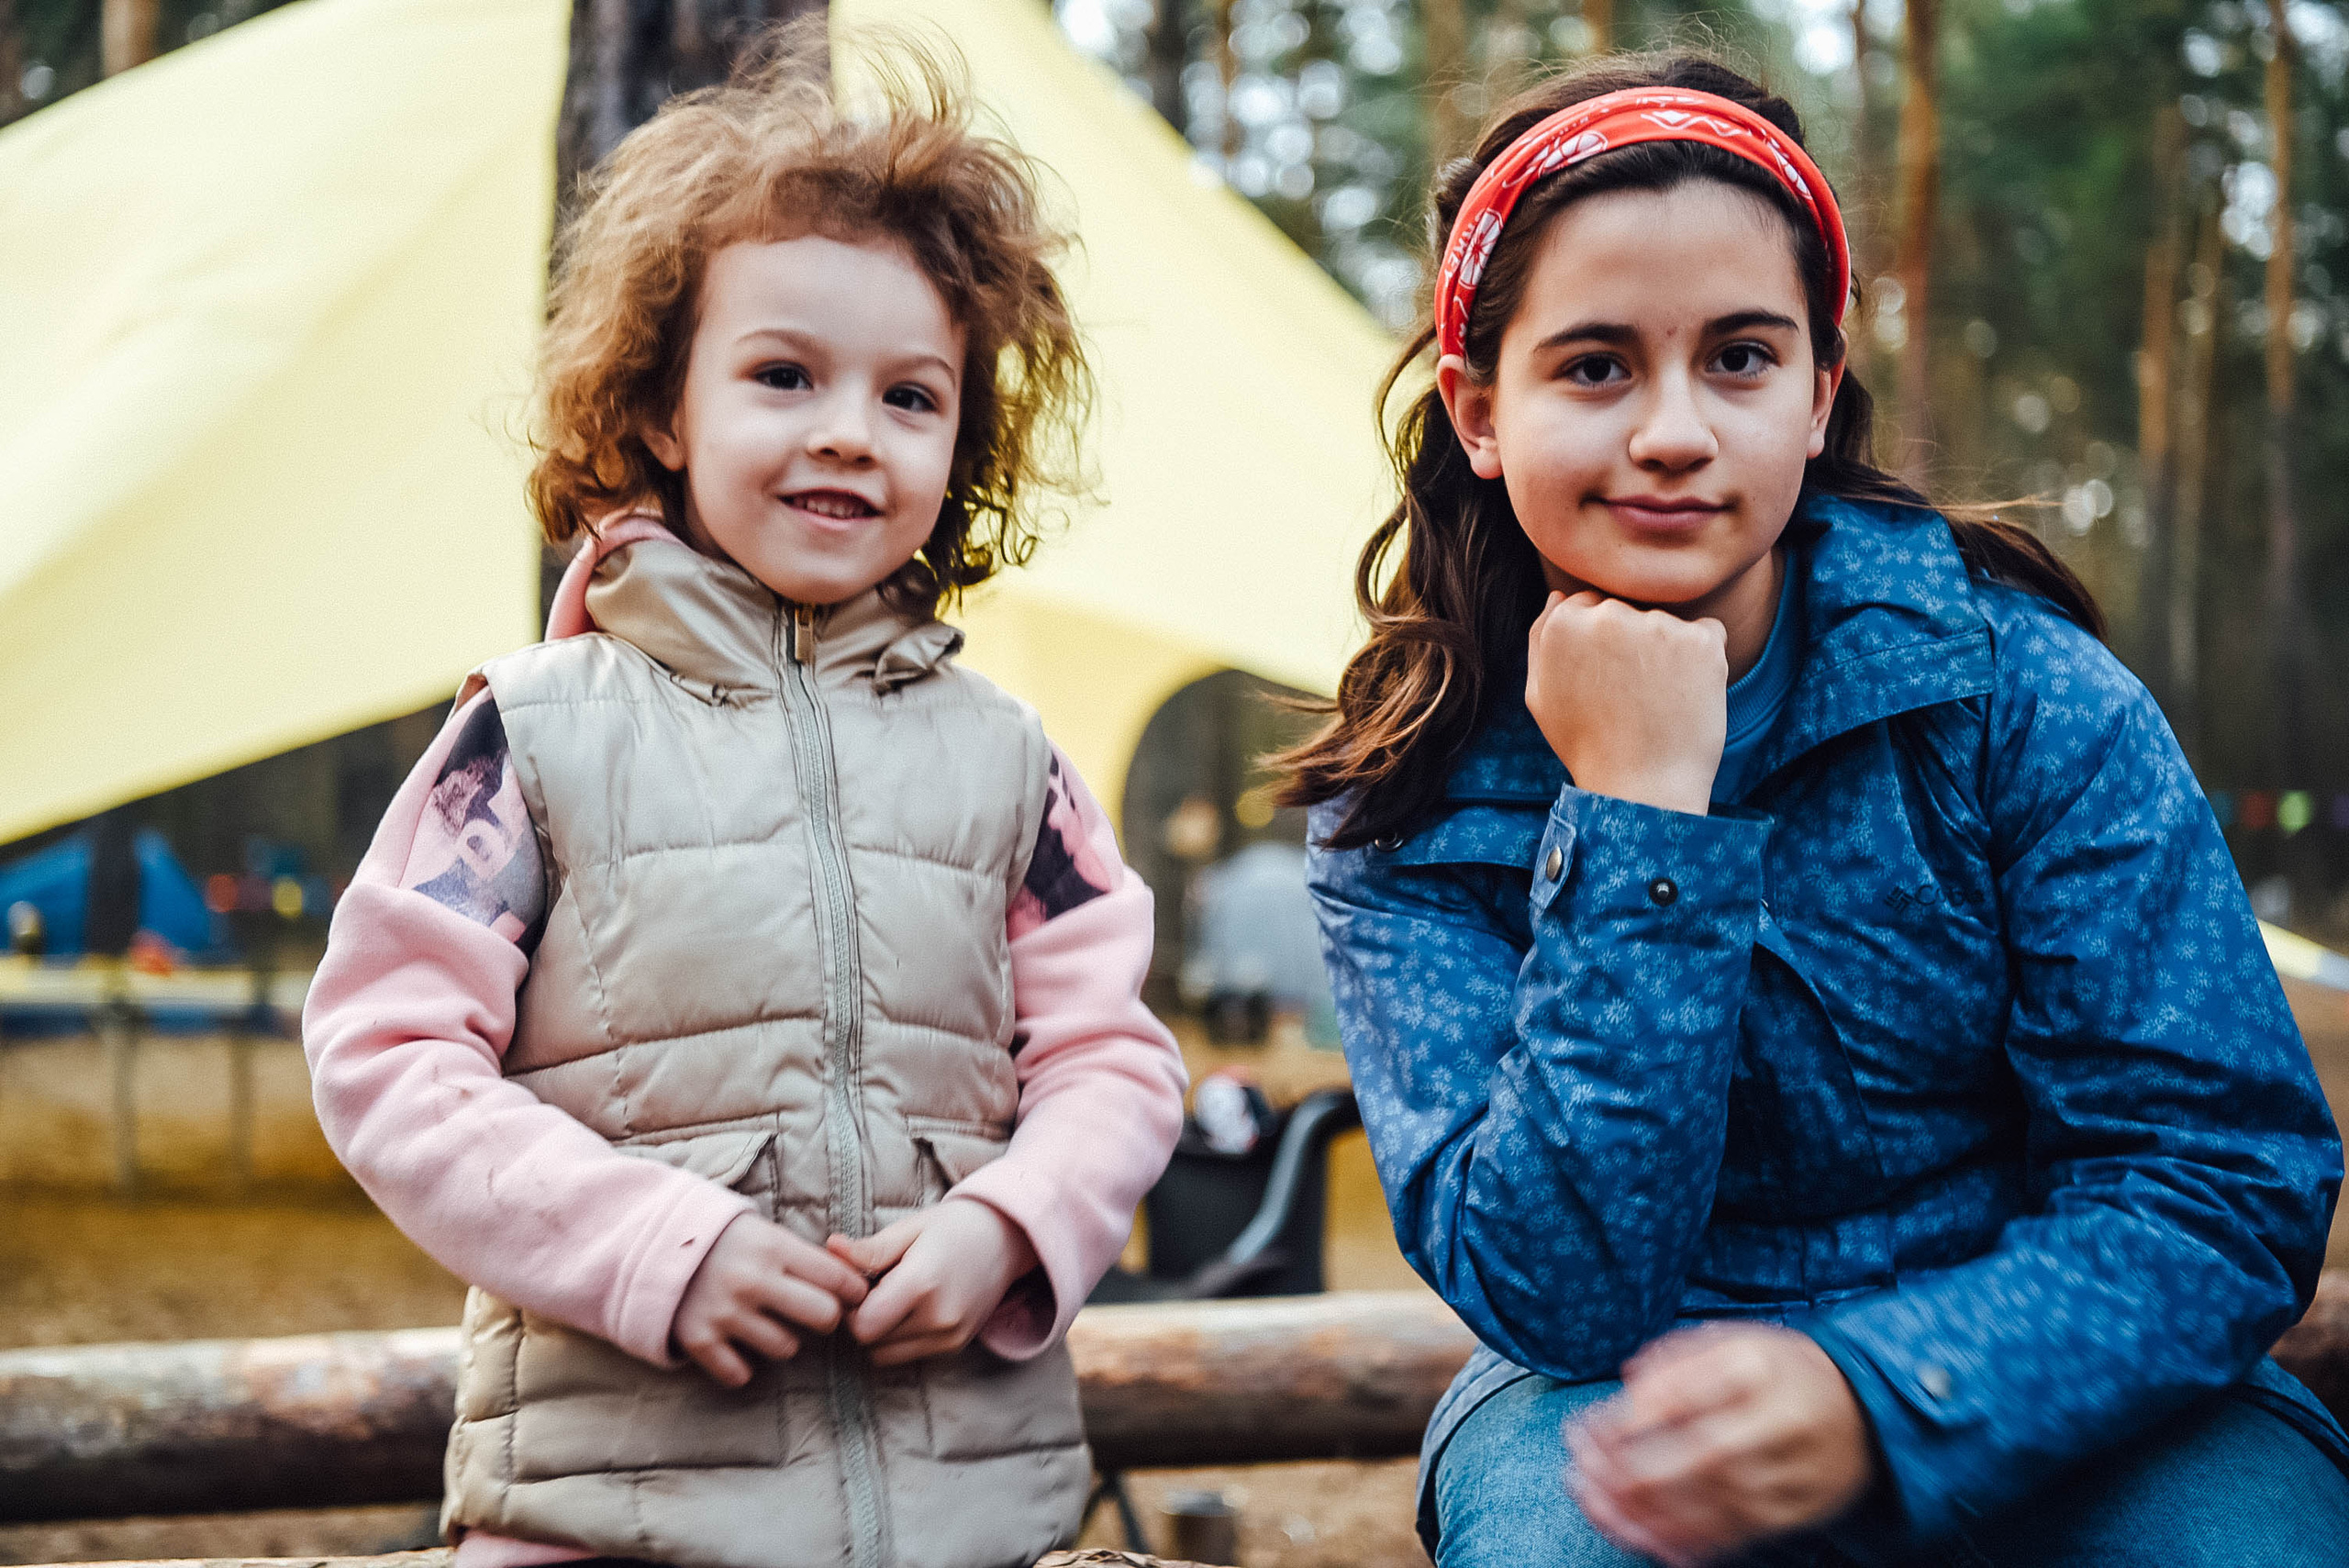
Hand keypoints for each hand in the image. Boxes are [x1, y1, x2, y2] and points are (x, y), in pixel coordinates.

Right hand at [671, 1213, 870, 1387]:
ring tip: (763, 1323)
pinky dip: (741, 1366)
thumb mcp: (761, 1231)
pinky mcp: (699, 1339)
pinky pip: (740, 1374)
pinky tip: (736, 1347)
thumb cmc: (720, 1238)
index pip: (837, 1277)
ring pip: (786, 1348)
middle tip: (815, 1315)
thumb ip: (801, 1255)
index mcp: (772, 1246)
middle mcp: (752, 1280)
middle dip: (826, 1318)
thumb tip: (854, 1282)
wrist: (648, 1243)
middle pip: (823, 1316)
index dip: (853, 1290)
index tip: (854, 1297)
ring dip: (781, 1340)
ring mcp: (725, 1312)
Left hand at [827, 1199, 1039, 1366]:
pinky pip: (907, 1355)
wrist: (1005, 1240)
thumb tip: (831, 1249)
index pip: (862, 1325)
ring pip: (885, 1355)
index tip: (857, 1284)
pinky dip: (899, 1338)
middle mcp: (938, 1318)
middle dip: (862, 1319)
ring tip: (893, 1299)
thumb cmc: (952, 1227)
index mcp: (922, 1283)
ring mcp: (949, 1337)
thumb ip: (869, 1249)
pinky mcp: (954, 1347)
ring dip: (879, 1333)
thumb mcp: (909, 1230)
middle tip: (874, 1289)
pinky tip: (911, 1309)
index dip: (849, 1307)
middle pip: (871, 1342)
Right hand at [1525, 591, 1727, 815]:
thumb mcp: (1540, 695)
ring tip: (1656, 701)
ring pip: (1665, 624)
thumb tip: (1560, 594)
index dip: (1598, 646)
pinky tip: (1686, 695)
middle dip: (1630, 642)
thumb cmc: (1587, 745)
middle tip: (1629, 695)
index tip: (1604, 680)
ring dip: (1665, 652)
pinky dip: (1702, 660)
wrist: (1642, 788)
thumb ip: (1541, 638)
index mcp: (1564, 625)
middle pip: (1626, 611)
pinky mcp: (1702, 641)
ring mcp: (1659, 626)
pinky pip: (1707, 635)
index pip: (1588, 607)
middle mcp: (1609, 616)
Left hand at [1566, 1325, 1873, 1566]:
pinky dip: (1676, 1540)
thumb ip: (1678, 1358)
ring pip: (1706, 1504)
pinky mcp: (1791, 1515)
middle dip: (1625, 1470)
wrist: (1865, 1412)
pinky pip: (1727, 1536)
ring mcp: (1789, 1477)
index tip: (1583, 1427)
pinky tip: (1636, 1531)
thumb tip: (1629, 1385)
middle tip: (1577, 1470)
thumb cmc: (1781, 1371)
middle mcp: (1779, 1425)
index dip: (1622, 1419)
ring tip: (1591, 1501)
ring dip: (1640, 1508)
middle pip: (1692, 1457)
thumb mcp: (1735, 1339)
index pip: (1680, 1397)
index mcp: (1760, 1369)